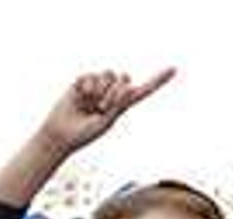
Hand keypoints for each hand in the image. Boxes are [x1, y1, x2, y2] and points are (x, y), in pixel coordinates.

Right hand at [36, 67, 174, 156]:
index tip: (173, 69)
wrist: (58, 136)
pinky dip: (87, 87)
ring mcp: (96, 87)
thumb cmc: (82, 134)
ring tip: (90, 103)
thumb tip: (127, 86)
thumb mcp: (106, 122)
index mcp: (121, 105)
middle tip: (102, 107)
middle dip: (115, 91)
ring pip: (108, 74)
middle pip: (124, 77)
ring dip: (100, 89)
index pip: (142, 91)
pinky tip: (80, 97)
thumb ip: (119, 105)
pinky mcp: (81, 83)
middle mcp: (110, 93)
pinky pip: (90, 75)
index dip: (157, 80)